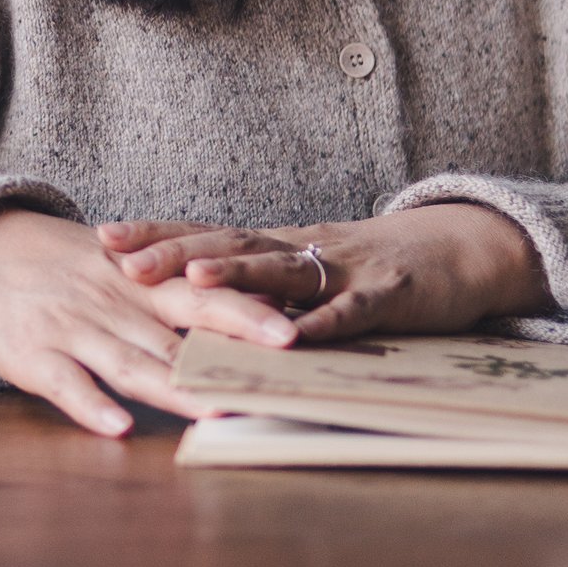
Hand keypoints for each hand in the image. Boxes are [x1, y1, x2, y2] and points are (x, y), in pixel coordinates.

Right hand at [0, 208, 298, 437]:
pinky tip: (118, 426)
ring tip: (211, 412)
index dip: (246, 317)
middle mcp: (113, 306)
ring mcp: (73, 330)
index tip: (291, 336)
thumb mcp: (124, 271)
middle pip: (175, 338)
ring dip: (172, 389)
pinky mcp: (33, 356)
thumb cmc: (69, 269)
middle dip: (223, 362)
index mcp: (142, 285)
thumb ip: (180, 296)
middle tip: (271, 383)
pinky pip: (67, 384)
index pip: (203, 297)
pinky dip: (92, 405)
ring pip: (130, 364)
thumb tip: (258, 315)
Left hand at [96, 204, 551, 341]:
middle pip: (231, 242)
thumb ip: (263, 289)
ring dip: (237, 273)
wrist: (462, 248)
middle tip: (123, 258)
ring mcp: (347, 268)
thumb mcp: (313, 272)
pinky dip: (325, 321)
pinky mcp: (390, 295)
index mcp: (279, 245)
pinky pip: (354, 310)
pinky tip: (297, 334)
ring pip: (284, 268)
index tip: (105, 235)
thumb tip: (196, 314)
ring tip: (192, 277)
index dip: (158, 234)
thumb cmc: (377, 267)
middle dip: (174, 250)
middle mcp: (303, 248)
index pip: (208, 232)